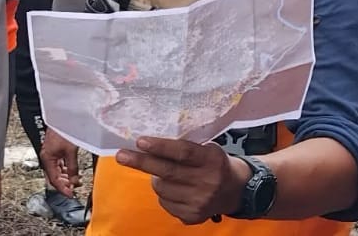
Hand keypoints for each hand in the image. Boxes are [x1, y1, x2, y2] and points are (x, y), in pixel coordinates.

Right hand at [40, 131, 81, 197]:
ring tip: (75, 181)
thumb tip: (74, 181)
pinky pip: (59, 164)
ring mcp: (50, 154)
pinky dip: (66, 170)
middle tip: (74, 189)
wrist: (63, 117)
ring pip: (57, 171)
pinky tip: (72, 172)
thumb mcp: (71, 151)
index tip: (70, 194)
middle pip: (54, 176)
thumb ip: (73, 167)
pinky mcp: (55, 150)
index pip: (54, 179)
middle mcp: (47, 157)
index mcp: (47, 158)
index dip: (63, 189)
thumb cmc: (63, 130)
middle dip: (64, 184)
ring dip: (66, 177)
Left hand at [115, 137, 245, 224]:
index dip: (160, 147)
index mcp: (211, 160)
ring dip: (156, 179)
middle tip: (122, 155)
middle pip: (168, 172)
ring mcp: (199, 202)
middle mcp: (207, 182)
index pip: (183, 153)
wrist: (235, 190)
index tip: (140, 141)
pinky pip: (165, 203)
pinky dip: (163, 193)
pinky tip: (174, 188)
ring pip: (162, 189)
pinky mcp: (192, 217)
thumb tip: (148, 144)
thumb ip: (185, 147)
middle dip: (141, 162)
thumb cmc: (214, 163)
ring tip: (164, 174)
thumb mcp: (207, 149)